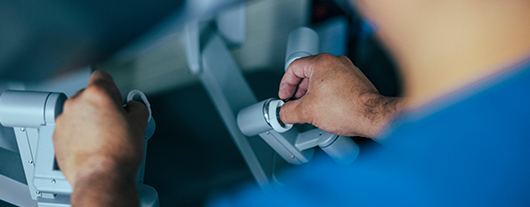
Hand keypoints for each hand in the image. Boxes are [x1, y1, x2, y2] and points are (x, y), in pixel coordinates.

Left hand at [53, 71, 147, 205]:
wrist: (102, 177)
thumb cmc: (119, 153)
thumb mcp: (140, 124)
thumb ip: (137, 107)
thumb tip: (134, 105)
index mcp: (97, 94)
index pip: (102, 76)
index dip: (112, 88)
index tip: (116, 100)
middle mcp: (76, 103)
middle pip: (89, 95)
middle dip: (100, 106)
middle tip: (113, 123)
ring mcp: (64, 120)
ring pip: (78, 112)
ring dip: (88, 120)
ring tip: (102, 138)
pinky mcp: (57, 136)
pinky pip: (69, 128)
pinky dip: (78, 134)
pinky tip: (92, 146)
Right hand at [279, 53, 401, 137]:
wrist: (372, 116)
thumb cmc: (347, 109)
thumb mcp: (307, 112)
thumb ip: (288, 111)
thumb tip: (283, 113)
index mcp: (322, 62)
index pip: (294, 68)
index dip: (285, 84)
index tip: (284, 96)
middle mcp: (336, 62)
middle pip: (308, 72)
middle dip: (299, 90)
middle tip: (295, 103)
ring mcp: (348, 70)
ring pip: (322, 79)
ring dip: (312, 93)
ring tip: (311, 108)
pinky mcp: (356, 81)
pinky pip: (335, 84)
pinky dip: (327, 94)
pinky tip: (327, 108)